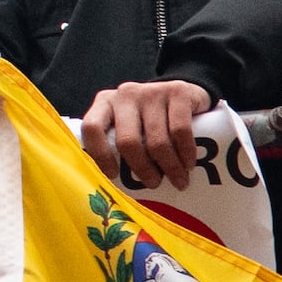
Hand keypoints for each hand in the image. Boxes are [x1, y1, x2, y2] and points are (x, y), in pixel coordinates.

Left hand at [83, 77, 216, 188]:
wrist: (183, 95)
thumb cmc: (150, 122)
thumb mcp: (129, 128)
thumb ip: (118, 147)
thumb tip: (116, 189)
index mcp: (105, 103)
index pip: (92, 128)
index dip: (100, 154)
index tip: (114, 175)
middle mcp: (125, 95)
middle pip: (128, 141)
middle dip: (142, 169)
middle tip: (154, 184)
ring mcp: (151, 91)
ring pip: (157, 140)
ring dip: (170, 167)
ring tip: (178, 181)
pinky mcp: (177, 91)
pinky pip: (180, 131)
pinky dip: (186, 153)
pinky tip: (188, 164)